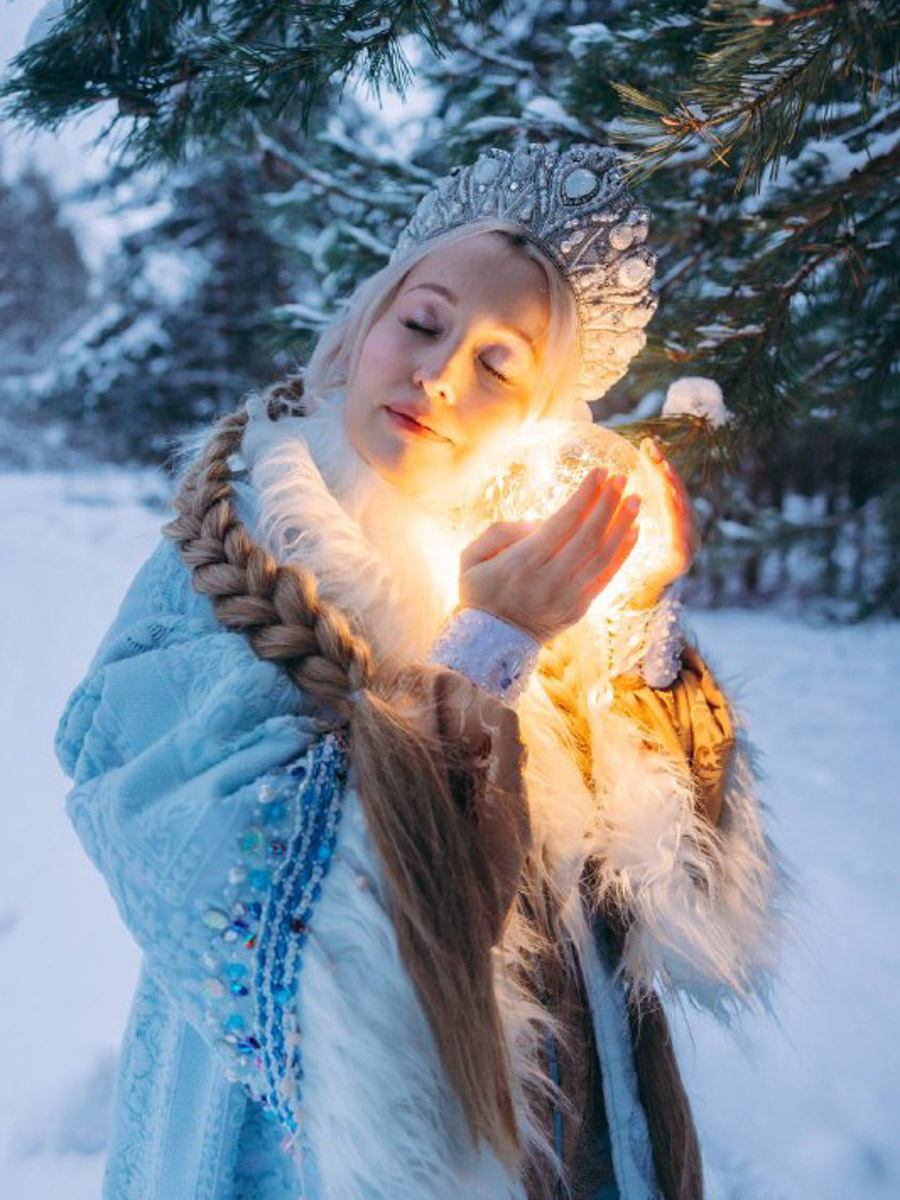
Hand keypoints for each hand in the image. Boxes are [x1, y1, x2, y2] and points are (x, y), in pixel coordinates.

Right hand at [458, 468, 640, 643]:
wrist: (489, 645)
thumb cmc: (479, 593)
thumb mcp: (471, 557)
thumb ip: (501, 532)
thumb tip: (539, 523)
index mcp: (522, 562)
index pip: (563, 522)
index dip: (585, 495)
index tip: (600, 472)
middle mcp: (549, 579)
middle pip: (588, 535)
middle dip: (608, 503)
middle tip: (621, 478)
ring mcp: (567, 597)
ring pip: (603, 555)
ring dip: (622, 524)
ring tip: (635, 499)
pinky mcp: (579, 609)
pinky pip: (606, 577)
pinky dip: (623, 552)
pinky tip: (633, 531)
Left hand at [630, 438, 699, 607]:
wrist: (631, 603)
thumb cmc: (622, 564)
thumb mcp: (621, 529)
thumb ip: (621, 507)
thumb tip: (604, 475)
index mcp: (670, 521)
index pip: (664, 487)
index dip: (657, 465)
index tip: (646, 443)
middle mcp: (683, 530)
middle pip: (674, 493)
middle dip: (664, 469)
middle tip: (653, 448)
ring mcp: (686, 544)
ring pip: (680, 508)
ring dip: (671, 485)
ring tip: (662, 465)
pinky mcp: (680, 559)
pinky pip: (678, 530)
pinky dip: (674, 511)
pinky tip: (667, 494)